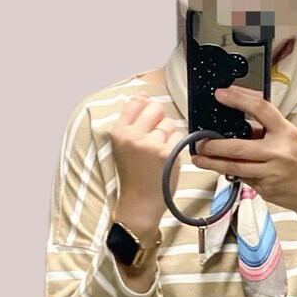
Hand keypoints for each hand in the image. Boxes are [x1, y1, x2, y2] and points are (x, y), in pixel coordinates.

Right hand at [106, 94, 184, 235]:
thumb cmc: (133, 172)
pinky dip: (176, 146)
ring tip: (159, 151)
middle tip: (155, 137)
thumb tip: (143, 95)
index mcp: (118, 131)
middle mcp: (133, 135)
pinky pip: (178, 137)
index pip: (135, 102)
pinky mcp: (167, 152)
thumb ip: (131, 120)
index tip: (147, 120)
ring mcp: (151, 144)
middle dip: (159, 119)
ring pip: (169, 123)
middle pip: (155, 108)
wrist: (140, 201)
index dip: (145, 107)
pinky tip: (167, 158)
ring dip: (168, 135)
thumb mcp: (123, 145)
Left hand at [190, 84, 296, 219]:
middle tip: (199, 141)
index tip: (220, 94)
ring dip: (213, 162)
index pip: (260, 108)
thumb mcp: (291, 137)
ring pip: (235, 167)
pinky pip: (243, 178)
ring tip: (199, 158)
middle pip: (238, 146)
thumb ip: (267, 130)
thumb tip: (237, 121)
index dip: (238, 99)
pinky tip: (222, 168)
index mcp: (286, 132)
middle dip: (214, 144)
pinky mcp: (266, 188)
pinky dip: (232, 172)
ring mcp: (271, 172)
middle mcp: (279, 152)